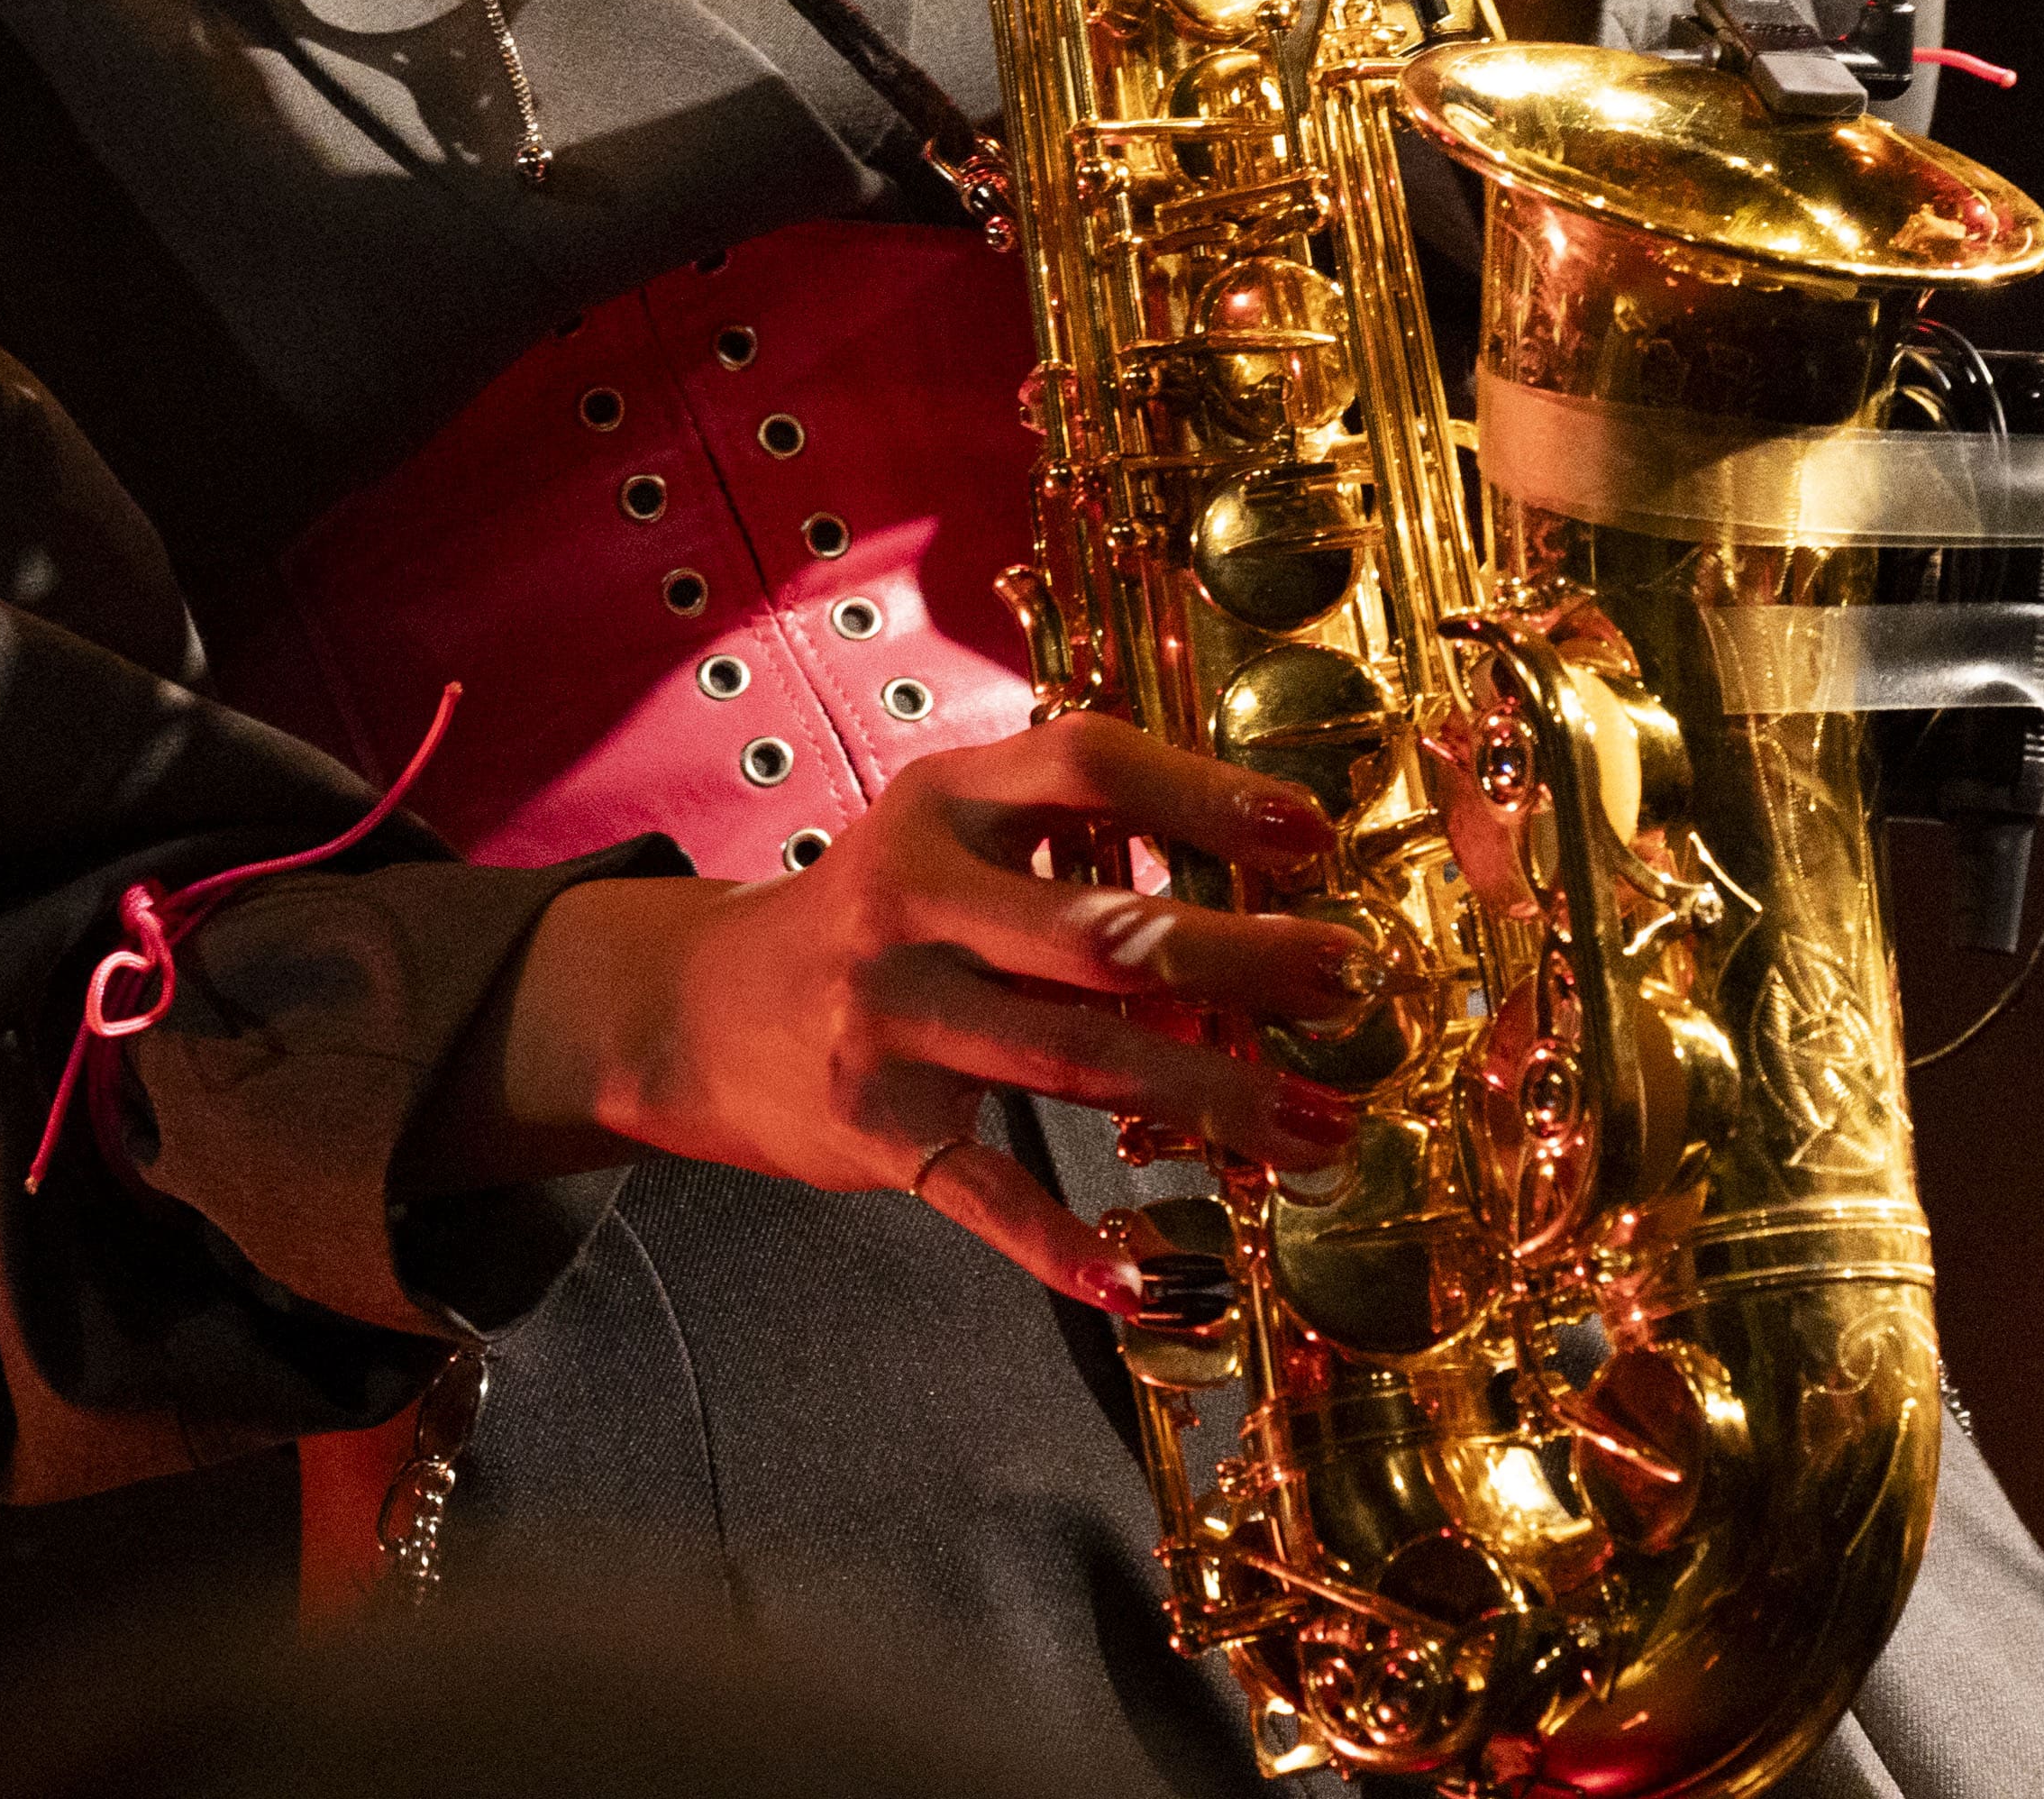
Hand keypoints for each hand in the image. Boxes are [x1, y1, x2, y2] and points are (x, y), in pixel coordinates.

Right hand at [465, 719, 1374, 1310]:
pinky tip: (1163, 1278)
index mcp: (942, 804)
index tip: (1309, 837)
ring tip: (1319, 1127)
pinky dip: (1077, 1245)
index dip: (1204, 795)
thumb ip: (1070, 842)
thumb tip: (1253, 879)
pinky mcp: (874, 1127)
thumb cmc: (870, 917)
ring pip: (1076, 1059)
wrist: (697, 1008)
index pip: (1085, 765)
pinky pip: (991, 1193)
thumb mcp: (947, 836)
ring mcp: (888, 1017)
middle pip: (1101, 932)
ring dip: (1215, 1097)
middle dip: (1243, 961)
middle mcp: (910, 901)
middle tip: (1347, 986)